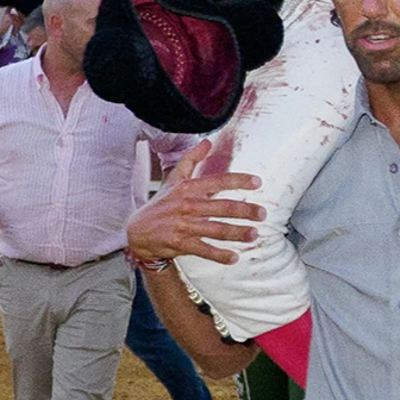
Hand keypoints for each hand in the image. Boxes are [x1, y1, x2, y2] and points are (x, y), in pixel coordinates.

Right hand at [126, 140, 263, 265]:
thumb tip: (206, 141)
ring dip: (237, 233)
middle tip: (263, 214)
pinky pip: (203, 249)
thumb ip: (191, 159)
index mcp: (188, 188)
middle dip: (245, 211)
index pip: (217, 181)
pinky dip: (218, 255)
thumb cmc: (161, 204)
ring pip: (215, 229)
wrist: (137, 232)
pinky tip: (233, 258)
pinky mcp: (180, 243)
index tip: (258, 182)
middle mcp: (187, 205)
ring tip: (254, 234)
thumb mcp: (173, 179)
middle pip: (221, 207)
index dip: (238, 181)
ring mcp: (184, 225)